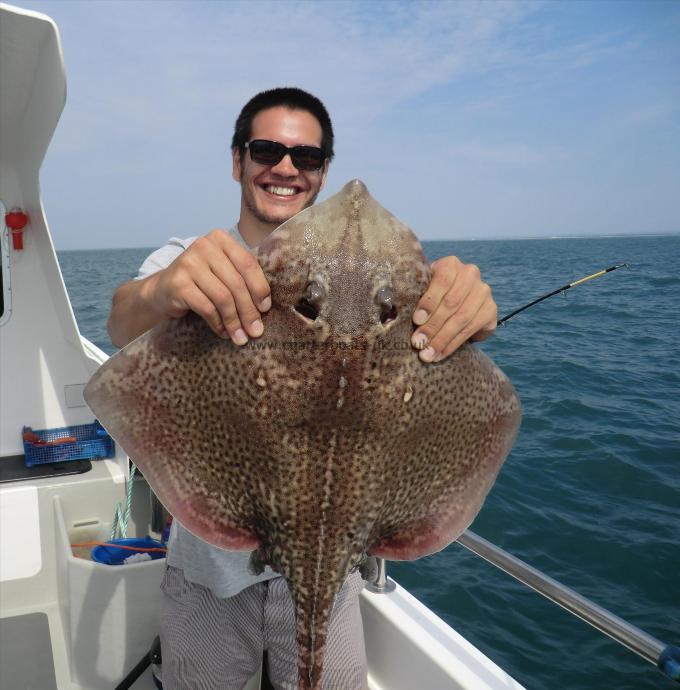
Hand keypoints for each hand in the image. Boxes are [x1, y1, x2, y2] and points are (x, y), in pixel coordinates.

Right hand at [149, 230, 270, 343]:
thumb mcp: (222, 272)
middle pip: (236, 283)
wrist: (162, 290)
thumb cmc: (200, 282)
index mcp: (220, 238)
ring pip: (223, 298)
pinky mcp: (178, 283)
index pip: (248, 263)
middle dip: (249, 311)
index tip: (265, 309)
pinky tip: (223, 333)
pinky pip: (207, 308)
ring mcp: (188, 263)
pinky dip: (218, 324)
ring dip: (234, 322)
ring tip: (240, 337)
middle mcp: (203, 246)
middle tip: (256, 331)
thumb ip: (242, 278)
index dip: (260, 288)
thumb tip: (265, 307)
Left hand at [410, 256, 496, 361]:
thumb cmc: (431, 296)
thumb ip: (412, 297)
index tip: (416, 320)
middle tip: (418, 343)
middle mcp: (470, 274)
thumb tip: (389, 318)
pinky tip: (440, 354)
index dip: (429, 301)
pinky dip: (453, 344)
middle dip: (433, 326)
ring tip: (427, 354)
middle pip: (452, 303)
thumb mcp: (422, 290)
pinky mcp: (491, 310)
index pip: (442, 280)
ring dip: (442, 339)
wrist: (458, 302)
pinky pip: (471, 329)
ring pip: (462, 318)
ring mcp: (483, 292)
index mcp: (451, 264)